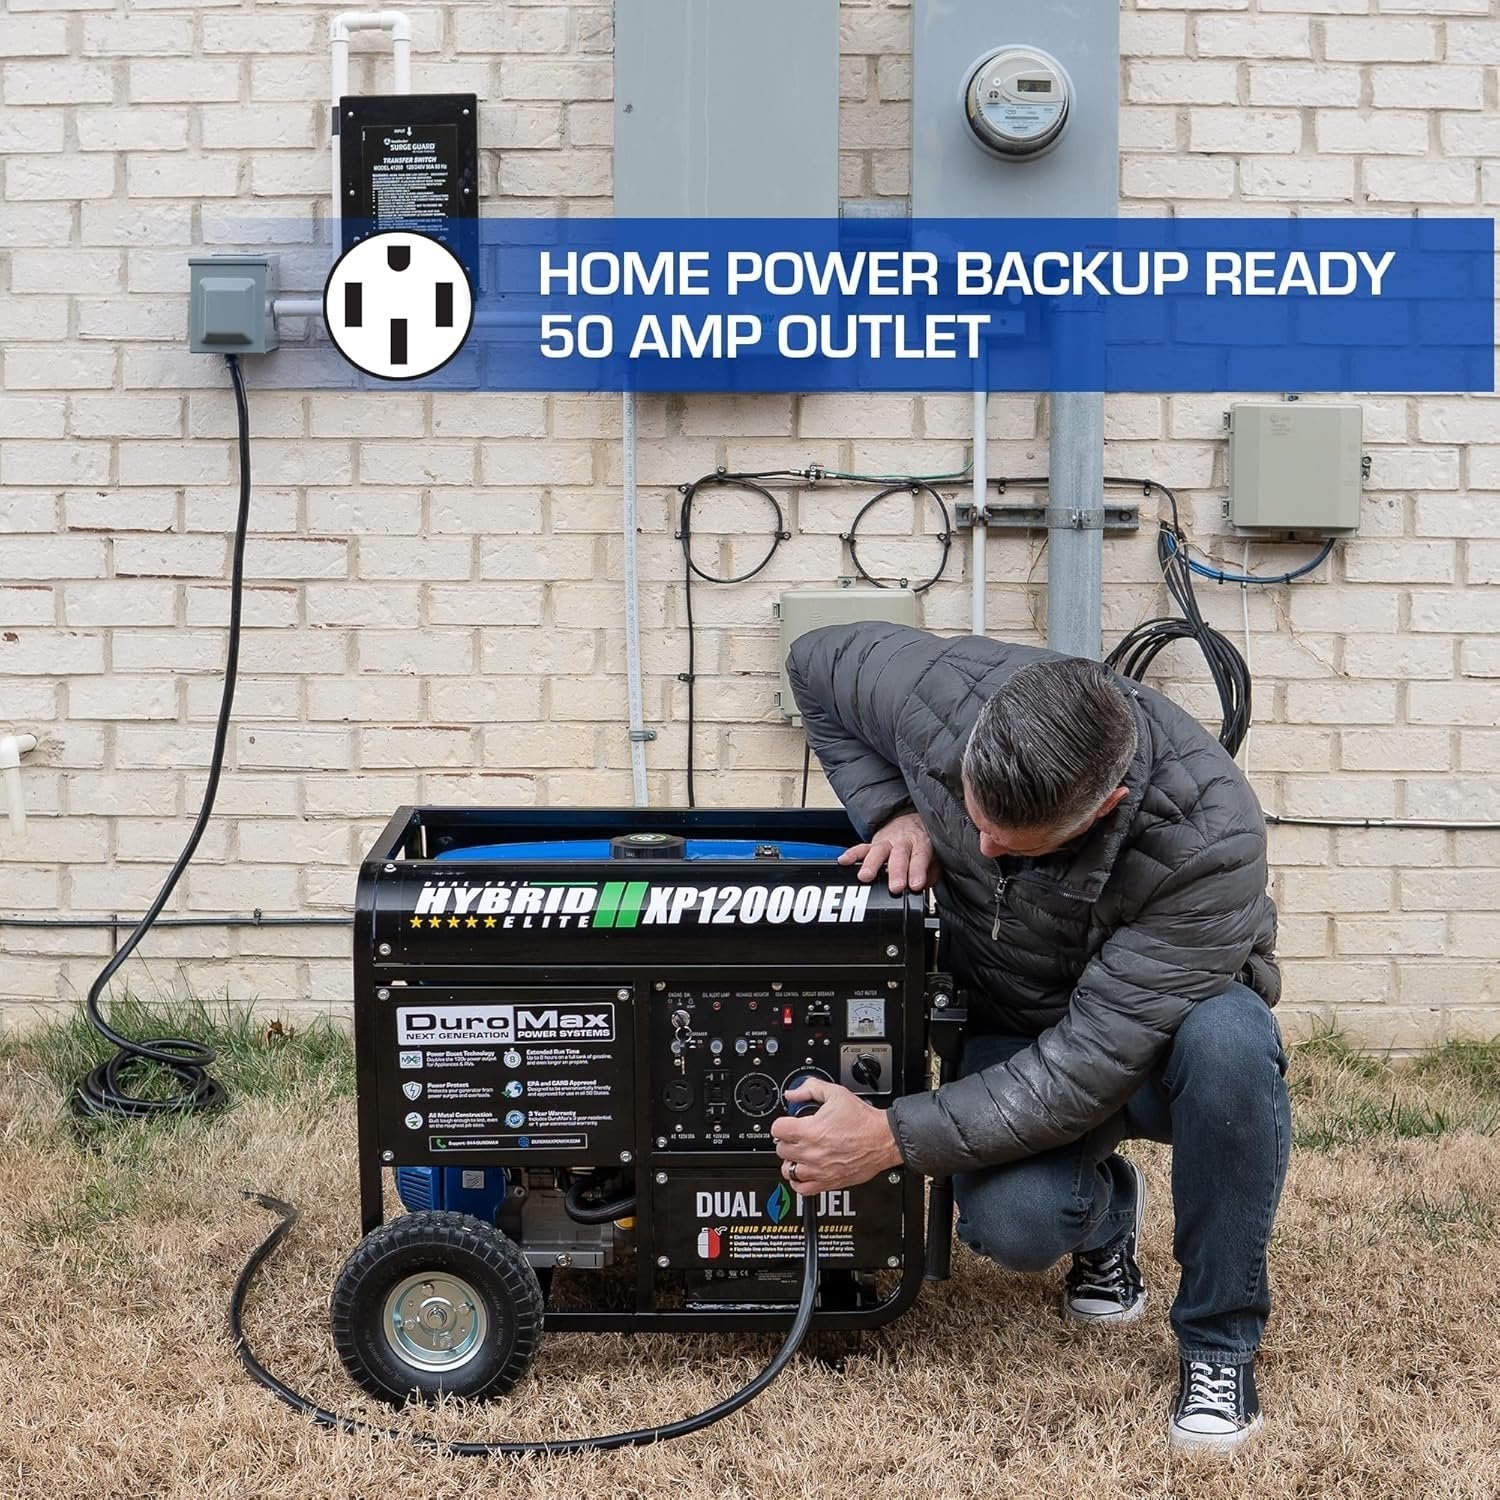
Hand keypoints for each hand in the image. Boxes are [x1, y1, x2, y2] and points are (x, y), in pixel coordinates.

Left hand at [769, 1078, 902, 1195]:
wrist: (883, 1140)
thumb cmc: (863, 1121)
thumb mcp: (836, 1094)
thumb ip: (811, 1089)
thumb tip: (793, 1093)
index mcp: (810, 1131)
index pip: (777, 1130)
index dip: (782, 1123)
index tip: (788, 1123)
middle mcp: (812, 1153)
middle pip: (781, 1150)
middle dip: (787, 1140)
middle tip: (797, 1136)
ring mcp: (819, 1170)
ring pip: (788, 1170)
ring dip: (791, 1161)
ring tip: (800, 1153)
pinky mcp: (828, 1182)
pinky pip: (802, 1189)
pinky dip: (799, 1181)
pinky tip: (805, 1171)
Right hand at [838, 811, 939, 893]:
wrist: (909, 819)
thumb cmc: (921, 841)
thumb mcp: (934, 854)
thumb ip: (932, 871)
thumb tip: (925, 885)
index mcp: (921, 843)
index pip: (920, 857)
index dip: (918, 871)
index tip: (916, 885)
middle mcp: (903, 841)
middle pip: (899, 856)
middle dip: (896, 872)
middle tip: (895, 887)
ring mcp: (887, 842)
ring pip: (878, 851)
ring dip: (872, 864)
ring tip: (866, 876)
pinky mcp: (873, 843)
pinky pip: (861, 847)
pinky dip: (852, 854)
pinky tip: (844, 861)